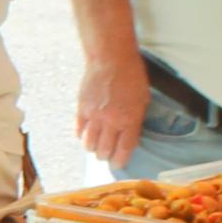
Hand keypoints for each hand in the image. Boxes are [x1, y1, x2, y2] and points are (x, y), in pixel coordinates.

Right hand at [76, 53, 149, 167]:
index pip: (124, 149)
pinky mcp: (82, 108)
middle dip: (106, 156)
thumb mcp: (143, 98)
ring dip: (92, 148)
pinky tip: (85, 134)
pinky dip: (82, 135)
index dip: (120, 160)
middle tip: (106, 155)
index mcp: (130, 119)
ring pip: (89, 144)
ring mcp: (94, 115)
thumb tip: (130, 133)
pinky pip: (79, 129)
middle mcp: (111, 121)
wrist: (111, 58)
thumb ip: (136, 118)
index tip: (118, 164)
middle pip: (104, 150)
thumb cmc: (131, 75)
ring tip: (95, 146)